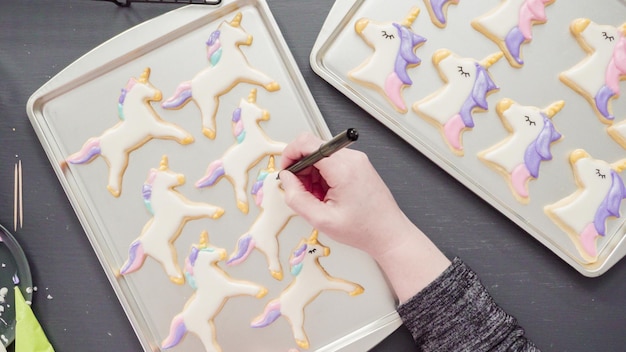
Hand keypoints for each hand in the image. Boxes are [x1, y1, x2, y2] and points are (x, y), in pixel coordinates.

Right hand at [279, 132, 449, 301]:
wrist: (388, 234)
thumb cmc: (363, 229)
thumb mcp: (321, 220)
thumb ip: (296, 198)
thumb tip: (286, 180)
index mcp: (343, 168)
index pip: (307, 143)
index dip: (289, 154)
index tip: (286, 170)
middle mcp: (352, 158)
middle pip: (313, 149)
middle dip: (301, 170)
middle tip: (303, 193)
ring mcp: (357, 160)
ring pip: (321, 156)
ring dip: (312, 175)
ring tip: (319, 199)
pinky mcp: (358, 165)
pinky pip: (332, 163)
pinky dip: (323, 177)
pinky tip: (328, 196)